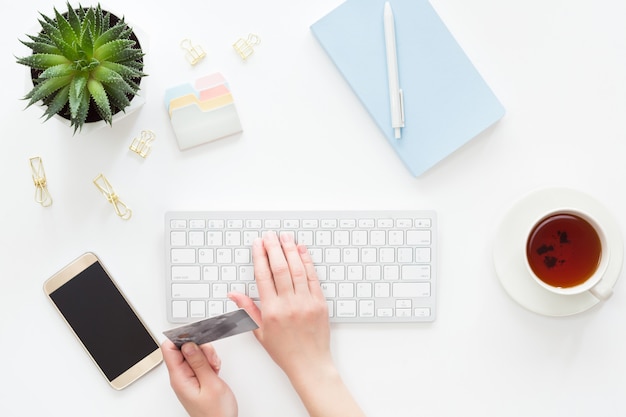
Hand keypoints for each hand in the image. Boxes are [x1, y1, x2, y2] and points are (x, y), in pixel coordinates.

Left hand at [161, 340, 236, 416]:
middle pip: (183, 349)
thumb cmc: (216, 412)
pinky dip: (209, 362)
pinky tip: (214, 371)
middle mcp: (181, 376)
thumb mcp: (210, 384)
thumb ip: (199, 362)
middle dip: (199, 348)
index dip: (181, 338)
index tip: (195, 337)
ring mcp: (188, 377)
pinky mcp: (196, 378)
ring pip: (193, 354)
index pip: (169, 349)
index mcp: (179, 377)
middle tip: (210, 359)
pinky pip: (200, 362)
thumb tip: (188, 344)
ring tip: (214, 368)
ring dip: (206, 356)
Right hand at [229, 231, 331, 376]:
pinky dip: (307, 261)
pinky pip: (312, 277)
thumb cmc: (284, 350)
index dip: (259, 257)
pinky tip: (302, 250)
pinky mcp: (320, 302)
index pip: (263, 276)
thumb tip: (233, 293)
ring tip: (285, 236)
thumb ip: (247, 309)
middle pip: (280, 268)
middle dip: (274, 248)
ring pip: (297, 269)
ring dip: (290, 249)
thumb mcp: (259, 332)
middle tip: (269, 235)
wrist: (309, 364)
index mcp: (271, 311)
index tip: (257, 244)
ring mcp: (306, 302)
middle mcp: (288, 304)